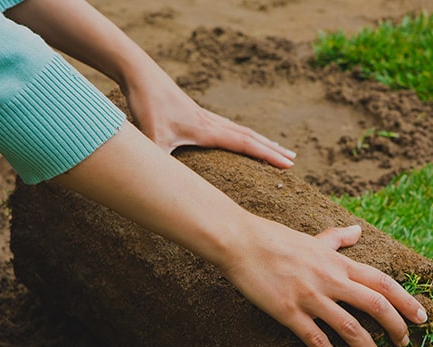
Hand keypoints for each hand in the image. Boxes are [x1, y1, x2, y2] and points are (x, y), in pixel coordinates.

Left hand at [123, 66, 295, 168]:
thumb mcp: (151, 139)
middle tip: (293, 160)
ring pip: (241, 131)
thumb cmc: (146, 105)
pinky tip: (243, 139)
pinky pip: (229, 128)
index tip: (288, 165)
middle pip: (250, 137)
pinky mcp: (198, 115)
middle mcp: (212, 123)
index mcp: (207, 130)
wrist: (140, 73)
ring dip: (261, 141)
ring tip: (276, 149)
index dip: (268, 155)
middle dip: (273, 150)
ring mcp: (206, 117)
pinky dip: (243, 135)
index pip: (246, 144)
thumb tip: (160, 186)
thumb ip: (159, 163)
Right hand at [220, 221, 427, 346]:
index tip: (421, 317)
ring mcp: (310, 297)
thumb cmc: (274, 239)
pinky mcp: (289, 313)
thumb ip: (337, 238)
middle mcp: (330, 280)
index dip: (405, 300)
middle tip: (405, 344)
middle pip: (375, 305)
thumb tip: (357, 231)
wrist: (240, 242)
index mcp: (337, 262)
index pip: (382, 282)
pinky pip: (318, 341)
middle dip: (396, 327)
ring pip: (351, 327)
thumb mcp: (312, 238)